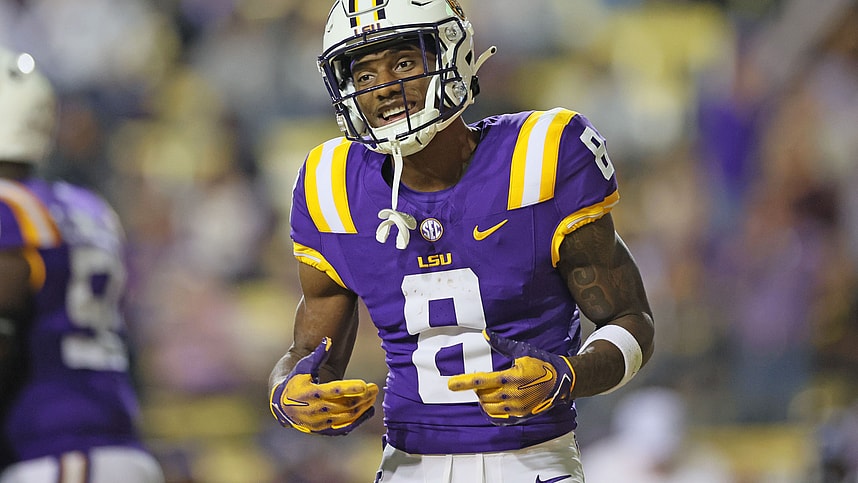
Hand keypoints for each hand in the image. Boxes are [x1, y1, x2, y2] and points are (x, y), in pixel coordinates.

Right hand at [269, 338, 378, 435]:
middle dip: (362, 396)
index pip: (334, 391)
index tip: (365, 384)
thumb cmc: (295, 381)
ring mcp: (320, 423)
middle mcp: (315, 410)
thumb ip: (317, 355)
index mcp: (310, 393)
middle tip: (375, 388)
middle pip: (345, 404)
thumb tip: (328, 340)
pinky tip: (370, 411)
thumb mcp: (303, 367)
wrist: (283, 405)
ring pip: (347, 416)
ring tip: (373, 396)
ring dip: (363, 406)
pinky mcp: (324, 431)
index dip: (350, 388)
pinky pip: (345, 428)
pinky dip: (359, 420)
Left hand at [447, 330, 575, 425]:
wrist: (561, 381)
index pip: (481, 381)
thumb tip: (486, 333)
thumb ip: (501, 344)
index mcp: (510, 377)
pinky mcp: (520, 416)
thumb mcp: (522, 351)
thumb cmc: (542, 363)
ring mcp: (516, 408)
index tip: (451, 384)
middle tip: (483, 381)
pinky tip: (493, 403)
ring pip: (487, 407)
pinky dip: (490, 411)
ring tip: (490, 391)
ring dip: (483, 399)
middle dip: (478, 388)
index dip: (464, 383)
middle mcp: (511, 395)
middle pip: (482, 395)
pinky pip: (497, 418)